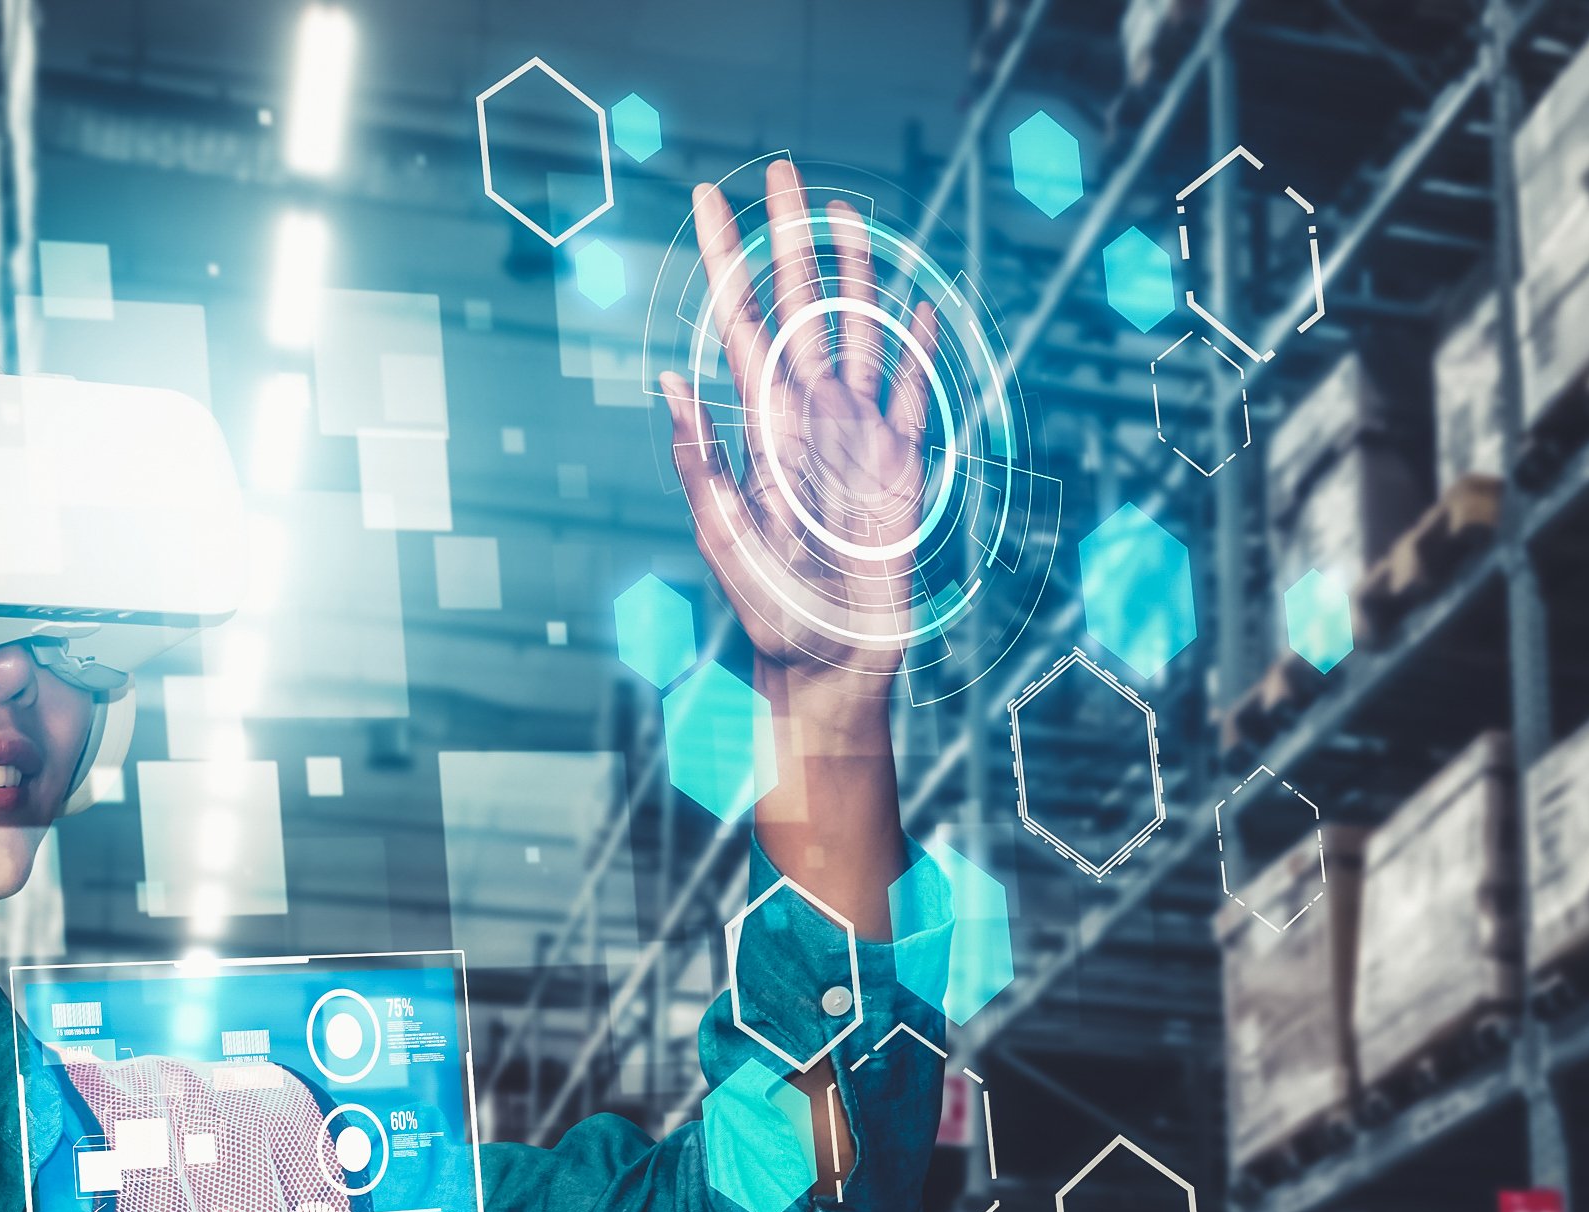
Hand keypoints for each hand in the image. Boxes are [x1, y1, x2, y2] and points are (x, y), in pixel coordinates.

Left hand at [661, 158, 943, 697]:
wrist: (829, 662)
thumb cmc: (769, 615)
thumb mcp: (724, 541)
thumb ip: (700, 464)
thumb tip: (670, 384)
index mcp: (763, 426)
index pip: (742, 321)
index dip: (728, 260)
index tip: (708, 199)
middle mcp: (810, 416)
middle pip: (802, 306)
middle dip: (791, 239)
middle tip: (784, 171)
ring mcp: (859, 436)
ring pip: (858, 333)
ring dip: (854, 274)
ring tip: (847, 215)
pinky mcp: (902, 465)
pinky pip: (913, 393)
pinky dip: (917, 350)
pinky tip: (916, 306)